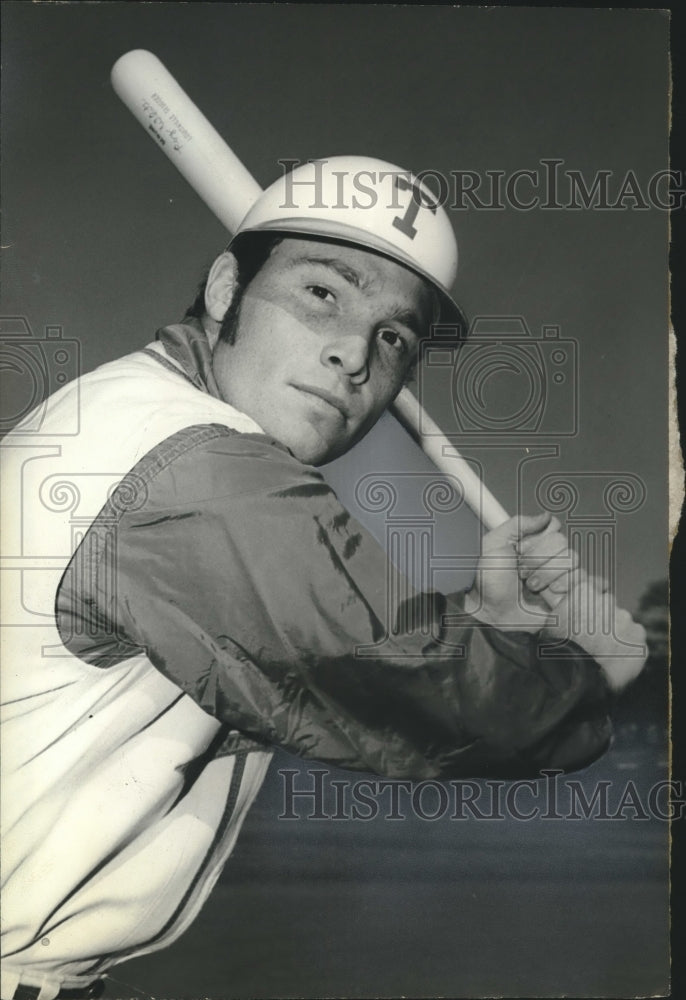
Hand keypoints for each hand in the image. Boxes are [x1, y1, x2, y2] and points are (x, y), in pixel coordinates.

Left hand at [464, 512, 575, 631]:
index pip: (554, 527)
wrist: (490, 614)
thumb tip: (545, 516)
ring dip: (549, 576)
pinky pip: (585, 583)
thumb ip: (518, 524)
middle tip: (522, 572)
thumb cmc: (488, 582)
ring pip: (574, 563)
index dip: (538, 539)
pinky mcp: (567, 596)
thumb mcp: (493, 544)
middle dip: (540, 560)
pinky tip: (552, 595)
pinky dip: (568, 587)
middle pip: (564, 544)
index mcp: (533, 543)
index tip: (520, 550)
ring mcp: (560, 577)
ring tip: (532, 587)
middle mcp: (549, 558)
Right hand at [543, 574, 647, 692]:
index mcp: (585, 592)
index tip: (585, 621)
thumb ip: (566, 608)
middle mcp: (609, 601)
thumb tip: (568, 606)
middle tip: (593, 640)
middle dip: (604, 621)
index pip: (593, 592)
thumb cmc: (556, 648)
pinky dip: (628, 651)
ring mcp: (627, 621)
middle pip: (610, 609)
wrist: (572, 675)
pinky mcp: (639, 642)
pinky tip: (614, 662)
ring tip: (603, 654)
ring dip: (618, 636)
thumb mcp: (552, 621)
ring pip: (625, 626)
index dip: (589, 608)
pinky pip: (635, 645)